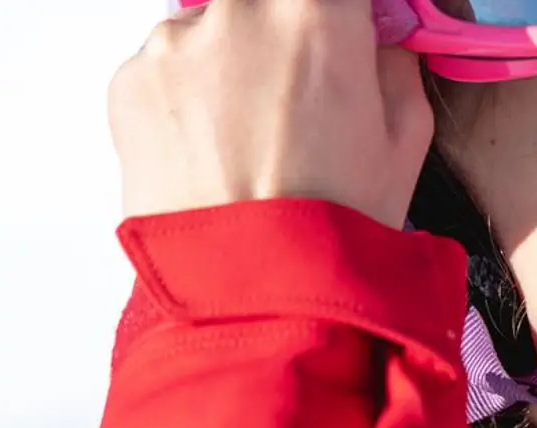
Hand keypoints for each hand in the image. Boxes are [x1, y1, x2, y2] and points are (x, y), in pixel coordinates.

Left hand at [109, 0, 432, 227]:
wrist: (255, 290)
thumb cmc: (334, 219)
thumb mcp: (406, 137)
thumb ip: (394, 61)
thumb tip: (380, 38)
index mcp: (317, 12)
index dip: (345, 17)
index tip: (350, 41)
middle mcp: (239, 11)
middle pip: (271, 2)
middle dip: (288, 35)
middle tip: (302, 96)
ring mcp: (174, 43)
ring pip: (217, 28)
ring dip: (236, 61)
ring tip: (253, 135)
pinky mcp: (130, 79)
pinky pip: (171, 65)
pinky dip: (192, 94)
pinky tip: (217, 149)